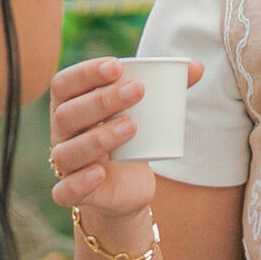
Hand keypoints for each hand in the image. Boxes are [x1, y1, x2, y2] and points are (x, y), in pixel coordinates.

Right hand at [48, 57, 199, 225]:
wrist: (127, 186)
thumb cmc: (131, 138)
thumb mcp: (145, 113)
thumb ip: (168, 89)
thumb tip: (198, 67)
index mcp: (70, 106)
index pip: (64, 84)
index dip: (85, 73)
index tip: (117, 65)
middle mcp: (62, 134)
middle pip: (67, 114)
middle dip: (101, 100)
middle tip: (138, 90)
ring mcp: (66, 165)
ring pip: (67, 151)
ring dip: (99, 137)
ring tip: (132, 126)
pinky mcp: (73, 193)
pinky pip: (65, 191)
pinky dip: (79, 182)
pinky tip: (100, 173)